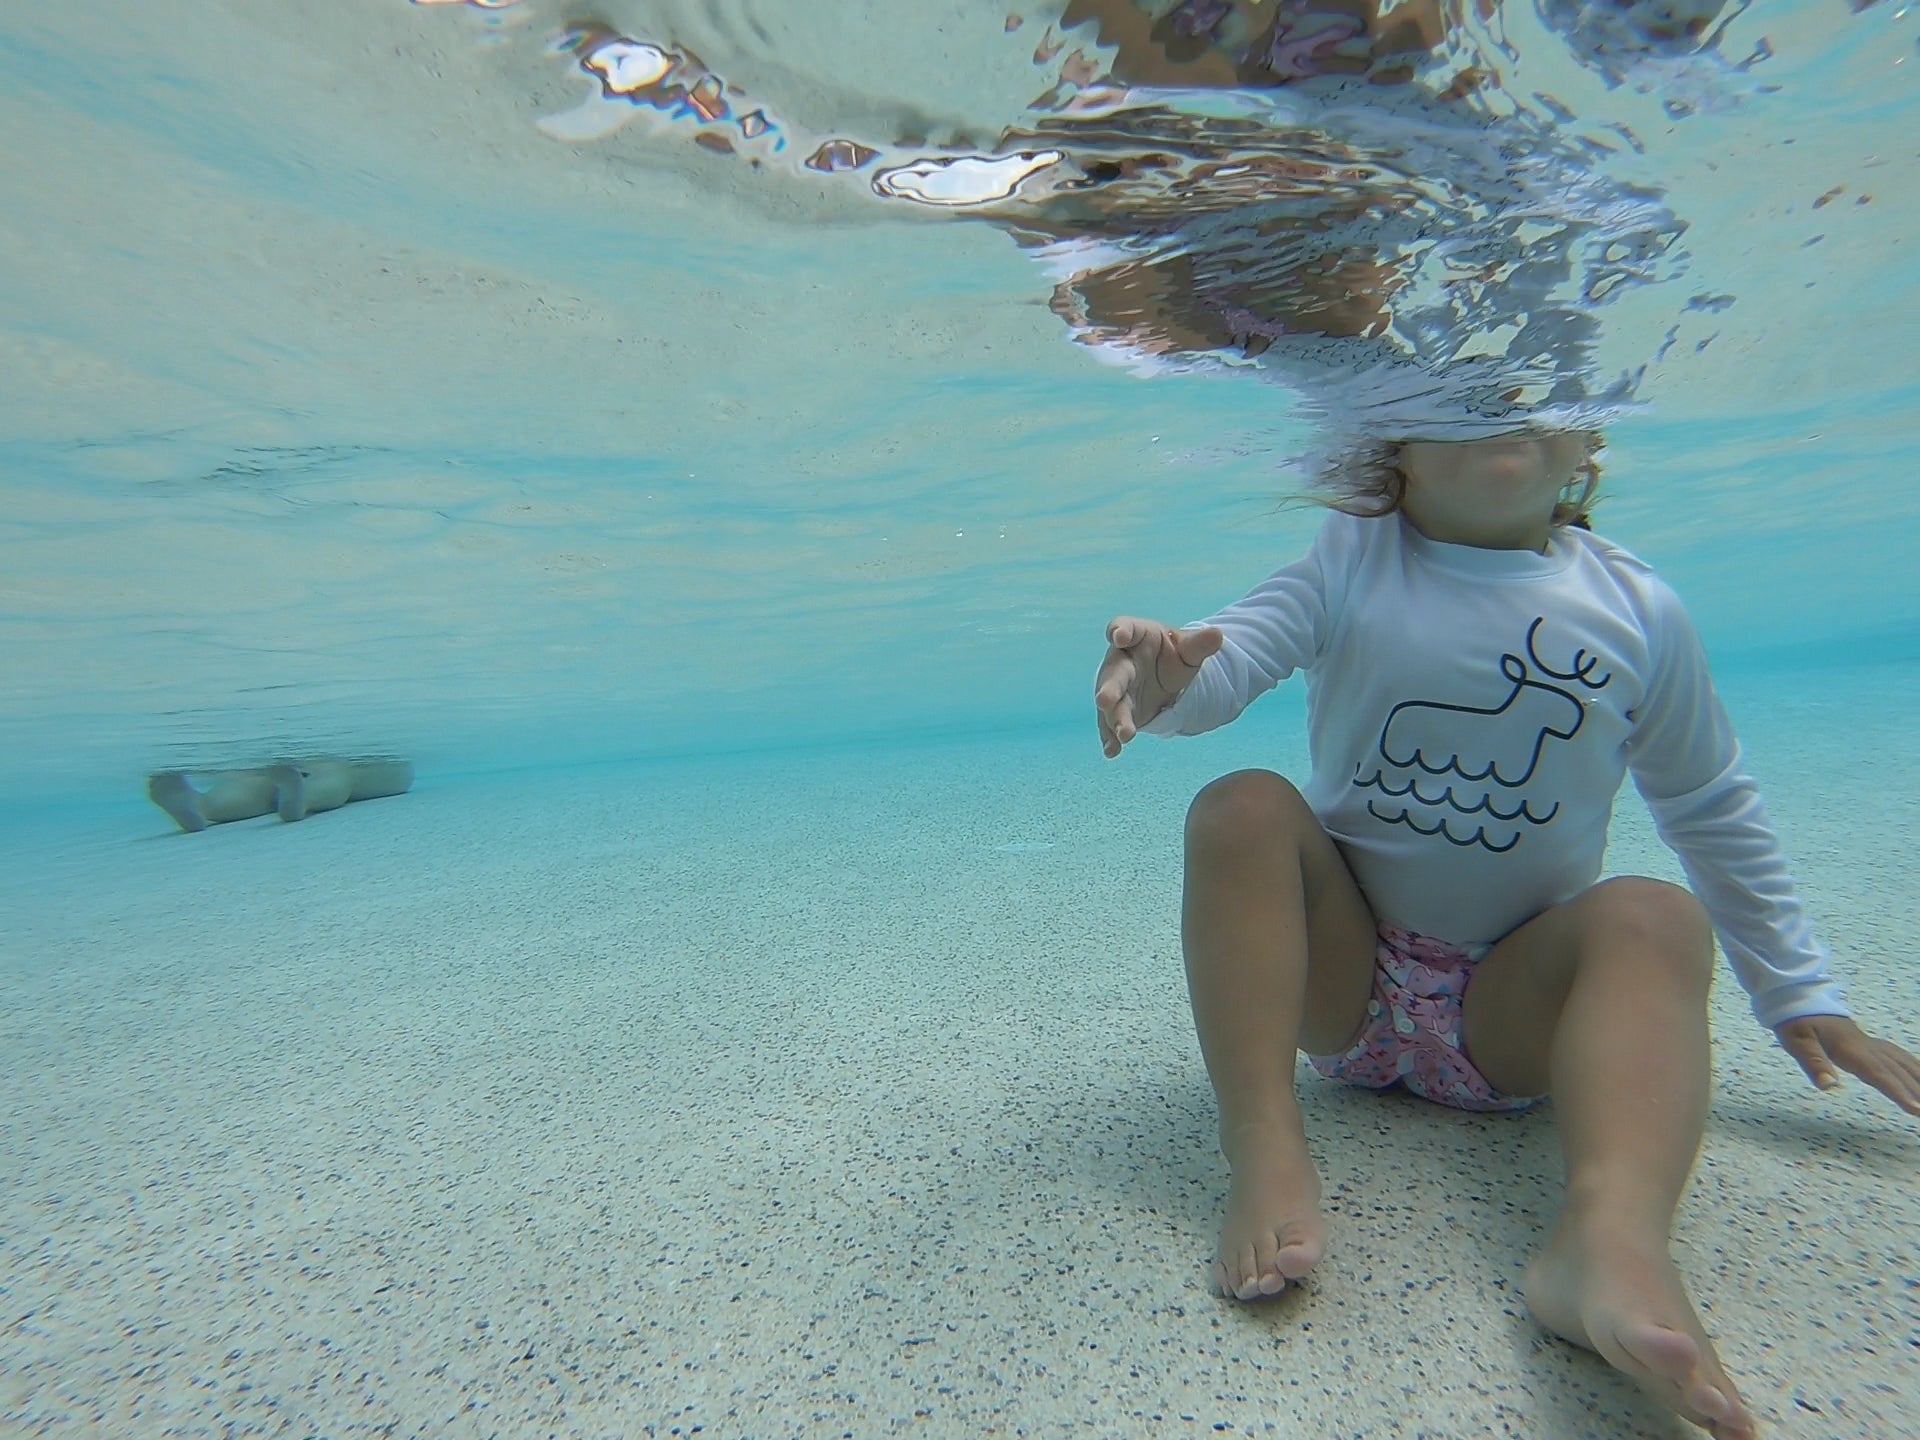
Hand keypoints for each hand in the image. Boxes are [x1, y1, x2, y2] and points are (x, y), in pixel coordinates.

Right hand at [1094, 616, 1223, 757]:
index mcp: (1136, 636)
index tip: (1118, 636)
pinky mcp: (1120, 710)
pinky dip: (1111, 738)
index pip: (1124, 627)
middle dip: (1109, 688)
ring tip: (1124, 735)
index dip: (1120, 631)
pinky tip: (1113, 751)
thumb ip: (1200, 644)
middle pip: (1113, 673)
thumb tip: (1218, 634)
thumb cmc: (1175, 655)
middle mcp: (1120, 661)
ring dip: (1114, 719)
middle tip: (1105, 701)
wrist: (1169, 677)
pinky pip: (1111, 724)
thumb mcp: (1189, 649)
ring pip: (1113, 704)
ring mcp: (1117, 688)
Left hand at [1775, 1015, 1919, 1115]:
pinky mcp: (1868, 1043)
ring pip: (1902, 1063)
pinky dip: (1912, 1067)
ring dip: (1918, 1079)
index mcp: (1850, 1050)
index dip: (1897, 1092)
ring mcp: (1870, 1044)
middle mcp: (1866, 1047)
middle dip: (1917, 1092)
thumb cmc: (1795, 1020)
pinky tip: (1917, 1074)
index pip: (1878, 1074)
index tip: (1915, 1109)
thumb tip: (1830, 1087)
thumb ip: (1814, 1063)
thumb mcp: (1797, 1041)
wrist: (1799, 996)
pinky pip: (1898, 1056)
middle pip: (1897, 1072)